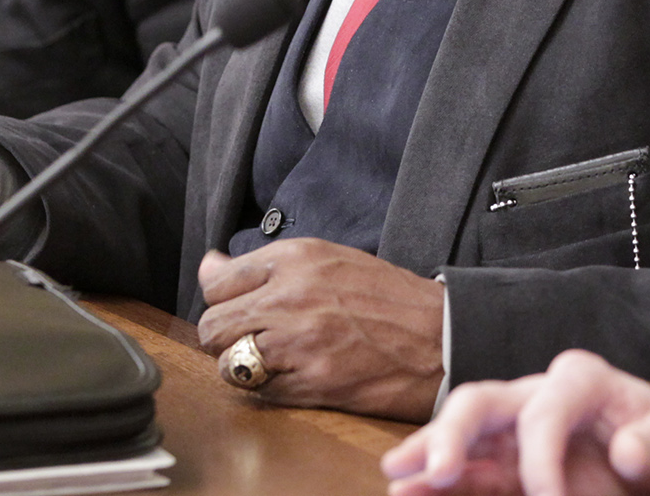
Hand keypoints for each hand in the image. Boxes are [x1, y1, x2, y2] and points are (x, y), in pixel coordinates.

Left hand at [195, 238, 444, 420]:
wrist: (441, 336)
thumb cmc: (389, 299)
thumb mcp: (329, 260)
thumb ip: (266, 266)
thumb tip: (209, 266)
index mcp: (297, 257)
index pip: (217, 282)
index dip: (224, 301)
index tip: (240, 309)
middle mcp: (292, 295)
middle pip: (213, 325)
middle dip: (226, 338)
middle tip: (253, 341)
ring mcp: (300, 340)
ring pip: (228, 363)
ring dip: (243, 368)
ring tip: (274, 362)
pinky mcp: (312, 382)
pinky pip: (259, 392)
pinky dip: (269, 390)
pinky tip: (296, 377)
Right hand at [383, 351, 649, 495]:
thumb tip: (628, 452)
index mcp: (581, 381)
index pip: (544, 411)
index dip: (541, 459)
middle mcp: (538, 398)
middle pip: (481, 404)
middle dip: (452, 434)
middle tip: (436, 472)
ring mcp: (517, 435)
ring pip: (461, 437)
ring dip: (428, 457)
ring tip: (395, 478)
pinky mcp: (510, 469)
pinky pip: (469, 475)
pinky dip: (437, 486)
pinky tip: (407, 494)